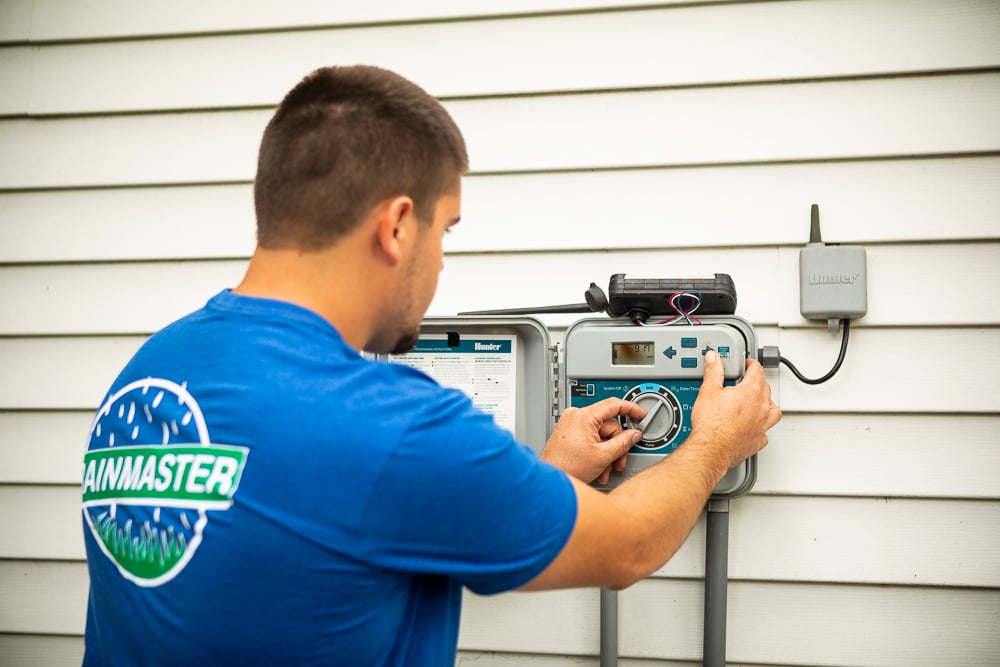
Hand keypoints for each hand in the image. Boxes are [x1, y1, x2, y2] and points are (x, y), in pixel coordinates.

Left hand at [541, 398, 645, 483]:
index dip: (631, 409)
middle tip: (618, 461)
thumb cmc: (567, 467)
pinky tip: (598, 467)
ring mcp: (572, 424)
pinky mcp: (570, 433)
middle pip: (609, 426)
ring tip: (605, 469)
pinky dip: (598, 452)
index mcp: (583, 416)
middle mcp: (576, 416)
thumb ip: (623, 443)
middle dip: (616, 446)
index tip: (641, 414)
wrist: (551, 479)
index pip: (613, 404)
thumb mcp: (603, 456)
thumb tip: (634, 434)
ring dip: (608, 453)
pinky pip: (592, 438)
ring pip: (602, 435)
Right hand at [690, 351, 780, 467]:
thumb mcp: (708, 391)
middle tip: (747, 379)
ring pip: (774, 410)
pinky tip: (756, 427)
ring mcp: (762, 426)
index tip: (747, 363)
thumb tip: (714, 359)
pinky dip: (762, 427)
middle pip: (766, 388)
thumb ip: (713, 372)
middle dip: (758, 381)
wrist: (711, 449)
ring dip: (768, 403)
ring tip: (760, 401)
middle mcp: (761, 408)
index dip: (751, 364)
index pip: (757, 371)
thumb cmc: (711, 425)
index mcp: (751, 392)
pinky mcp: (758, 441)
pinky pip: (766, 432)